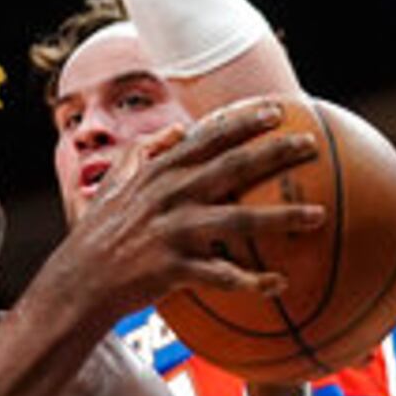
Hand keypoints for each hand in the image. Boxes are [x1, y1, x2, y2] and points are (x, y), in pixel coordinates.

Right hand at [40, 101, 324, 321]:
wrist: (77, 285)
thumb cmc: (99, 237)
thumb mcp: (112, 187)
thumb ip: (141, 156)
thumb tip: (170, 133)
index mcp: (158, 174)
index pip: (208, 138)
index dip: (244, 122)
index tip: (276, 111)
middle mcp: (169, 196)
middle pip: (233, 167)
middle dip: (275, 153)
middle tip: (310, 145)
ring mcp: (172, 232)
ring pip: (238, 220)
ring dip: (281, 217)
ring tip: (318, 217)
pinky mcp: (173, 268)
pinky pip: (223, 276)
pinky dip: (253, 281)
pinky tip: (280, 284)